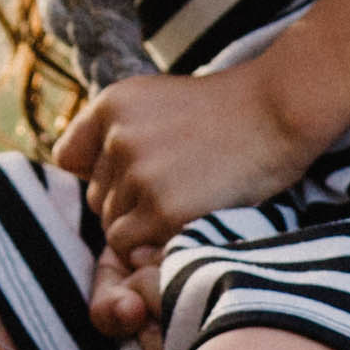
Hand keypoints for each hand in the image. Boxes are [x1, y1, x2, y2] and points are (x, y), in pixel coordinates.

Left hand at [48, 66, 314, 344]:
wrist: (280, 111)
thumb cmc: (227, 115)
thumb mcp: (157, 101)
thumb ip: (118, 131)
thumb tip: (80, 177)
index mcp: (110, 105)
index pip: (70, 159)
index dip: (102, 176)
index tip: (140, 174)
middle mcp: (117, 136)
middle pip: (96, 201)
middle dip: (130, 205)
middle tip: (182, 186)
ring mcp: (139, 173)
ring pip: (112, 228)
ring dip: (145, 228)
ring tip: (190, 200)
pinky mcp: (162, 208)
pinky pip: (131, 248)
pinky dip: (156, 244)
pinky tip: (192, 217)